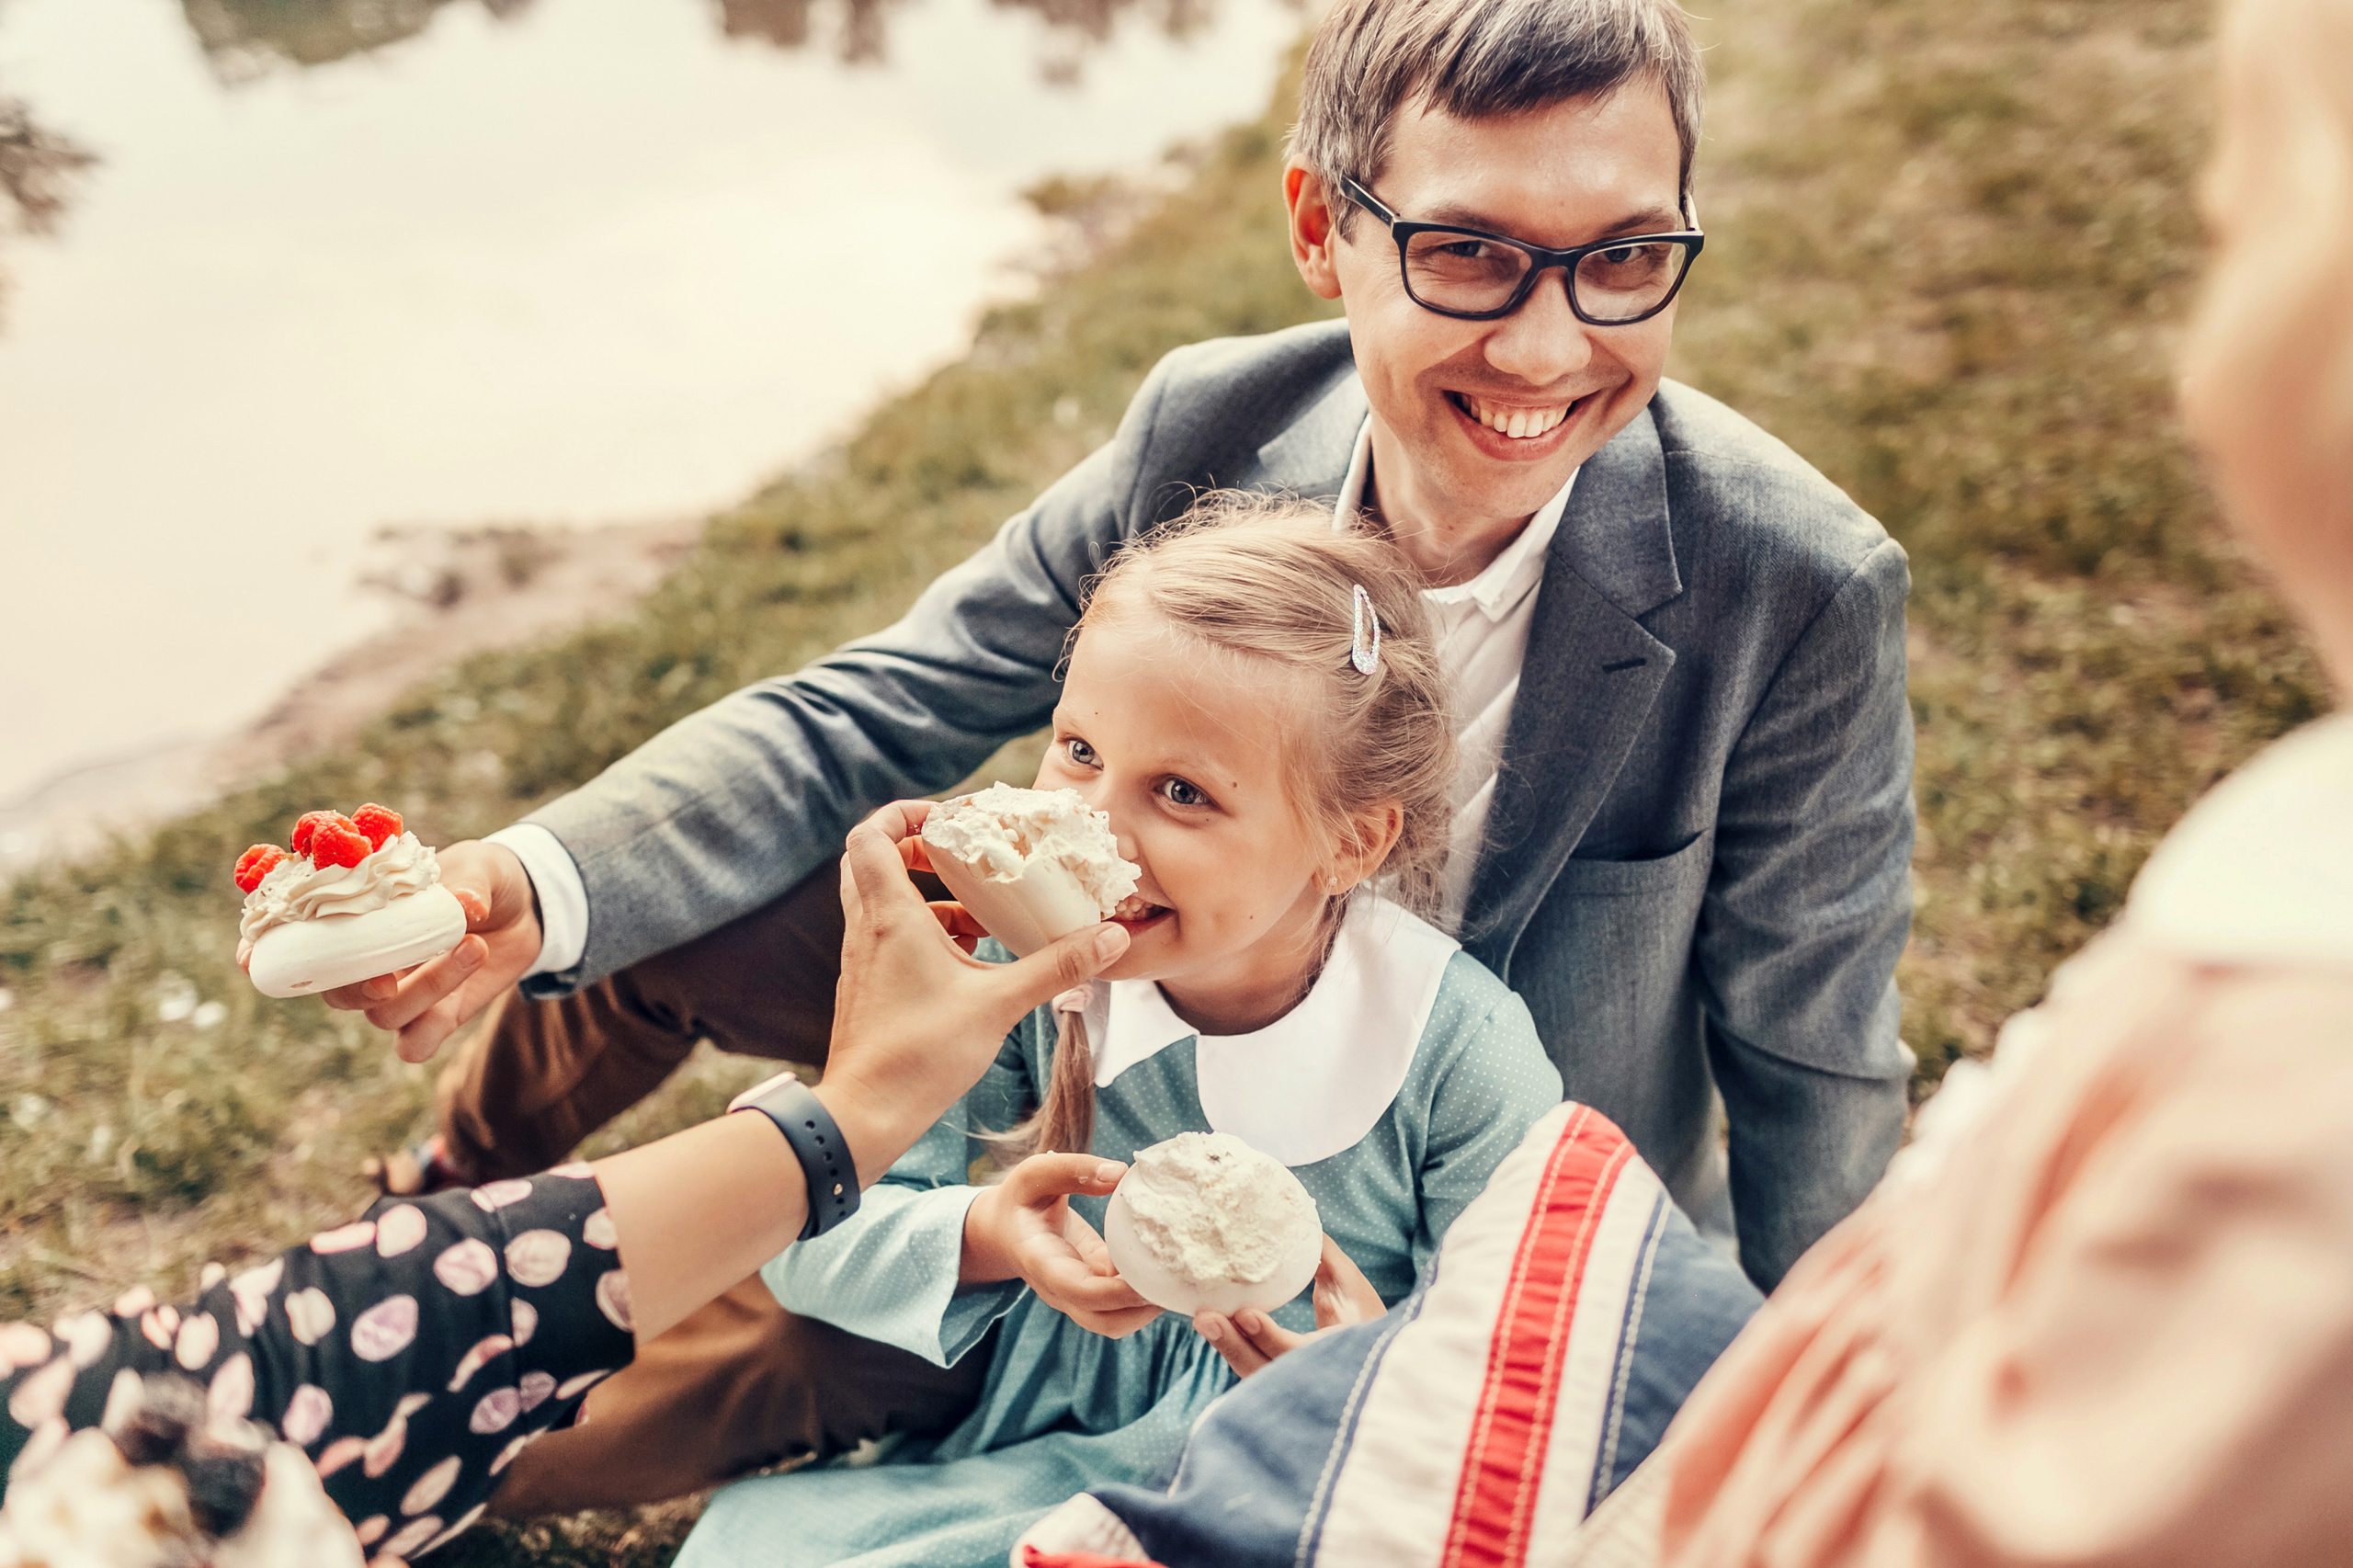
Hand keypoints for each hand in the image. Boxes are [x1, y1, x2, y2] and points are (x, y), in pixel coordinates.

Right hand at [314, 840, 544, 1063]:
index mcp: (363, 918)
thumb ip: (470, 882)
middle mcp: (372, 962)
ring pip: (383, 1016)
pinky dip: (429, 1033)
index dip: (304, 953)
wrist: (523, 906)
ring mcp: (403, 993)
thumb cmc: (482, 876)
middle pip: (339, 993)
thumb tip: (468, 904)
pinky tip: (464, 992)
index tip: (297, 951)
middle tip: (395, 971)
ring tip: (474, 945)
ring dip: (426, 988)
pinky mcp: (437, 1017)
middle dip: (361, 987)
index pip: (314, 942)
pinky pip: (414, 1045)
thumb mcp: (478, 865)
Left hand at [811, 802, 1130, 1187]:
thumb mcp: (1000, 1003)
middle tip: (963, 853)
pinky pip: (891, 938)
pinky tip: (970, 958)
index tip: (948, 817)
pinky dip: (926, 932)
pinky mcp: (870, 988)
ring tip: (981, 909)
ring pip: (884, 902)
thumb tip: (1111, 938)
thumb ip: (1057, 967)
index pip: (871, 835)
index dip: (903, 813)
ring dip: (928, 894)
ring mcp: (864, 961)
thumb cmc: (919, 1056)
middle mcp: (868, 931)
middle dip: (917, 848)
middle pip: (872, 860)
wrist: (866, 1114)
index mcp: (890, 918)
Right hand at [962, 1152, 1160, 1337]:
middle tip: (1178, 1279)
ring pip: (1117, 1322)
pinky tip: (1168, 1266)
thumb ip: (1073, 1169)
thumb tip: (1121, 1172)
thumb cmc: (1021, 1199)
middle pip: (1104, 1322)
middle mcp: (1060, 1289)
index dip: (1116, 1292)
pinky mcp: (1094, 1288)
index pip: (1079, 1291)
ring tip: (1178, 1275)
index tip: (1149, 1276)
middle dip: (1143, 1310)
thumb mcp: (1036, 1174)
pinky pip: (1122, 1303)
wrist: (1002, 1230)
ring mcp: (1077, 1295)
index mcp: (1042, 1262)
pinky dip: (1145, 1291)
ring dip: (1148, 1307)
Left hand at [1194, 1236, 1383, 1376]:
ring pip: (1253, 1373)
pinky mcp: (1276, 1380)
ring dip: (1226, 1346)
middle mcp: (1313, 1378)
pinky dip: (1232, 1348)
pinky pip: (1250, 1367)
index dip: (1270, 1337)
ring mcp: (1293, 1384)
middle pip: (1266, 1370)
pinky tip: (1212, 1324)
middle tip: (1205, 1318)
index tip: (1245, 1314)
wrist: (1365, 1354)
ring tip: (1203, 1318)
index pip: (1297, 1352)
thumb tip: (1296, 1220)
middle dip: (1233, 1345)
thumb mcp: (1350, 1284)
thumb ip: (1323, 1256)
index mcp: (1338, 1355)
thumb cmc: (1361, 1314)